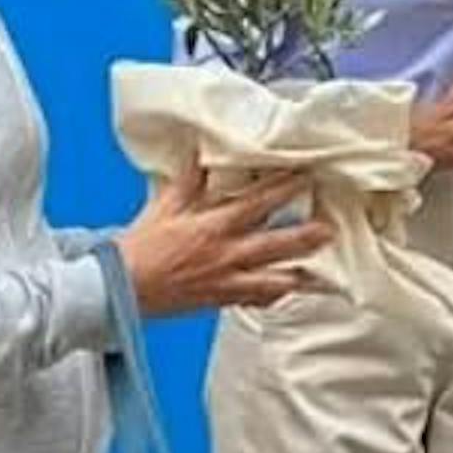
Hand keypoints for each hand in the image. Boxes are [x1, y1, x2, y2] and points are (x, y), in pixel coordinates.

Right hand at [115, 161, 328, 319]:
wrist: (121, 288)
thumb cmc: (141, 247)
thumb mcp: (165, 206)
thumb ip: (189, 180)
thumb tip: (201, 152)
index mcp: (214, 225)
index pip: (258, 203)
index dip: (284, 188)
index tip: (307, 177)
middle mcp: (227, 254)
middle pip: (277, 244)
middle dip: (307, 237)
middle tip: (331, 228)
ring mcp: (228, 281)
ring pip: (275, 280)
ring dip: (302, 277)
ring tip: (326, 276)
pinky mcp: (222, 300)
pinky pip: (256, 300)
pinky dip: (274, 296)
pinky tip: (288, 292)